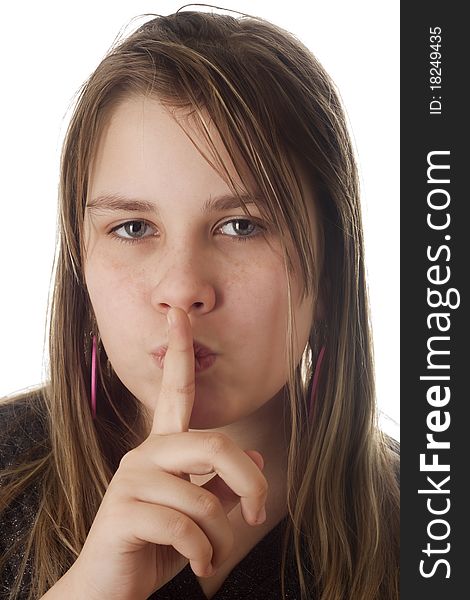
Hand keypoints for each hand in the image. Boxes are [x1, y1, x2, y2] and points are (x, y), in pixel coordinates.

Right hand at [55, 307, 267, 599]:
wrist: (108, 591)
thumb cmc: (156, 546)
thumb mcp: (199, 513)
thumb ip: (222, 482)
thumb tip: (256, 455)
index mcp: (163, 447)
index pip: (175, 389)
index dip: (179, 350)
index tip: (179, 313)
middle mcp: (145, 453)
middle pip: (214, 445)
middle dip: (249, 483)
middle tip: (258, 515)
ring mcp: (131, 480)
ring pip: (203, 498)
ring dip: (219, 537)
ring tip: (206, 554)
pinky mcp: (122, 511)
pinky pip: (185, 527)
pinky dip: (202, 553)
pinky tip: (194, 563)